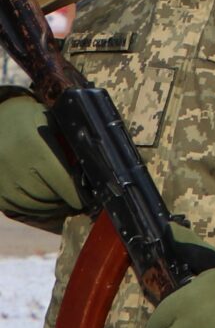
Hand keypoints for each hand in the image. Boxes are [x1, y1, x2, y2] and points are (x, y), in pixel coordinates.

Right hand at [0, 95, 79, 220]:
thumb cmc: (28, 117)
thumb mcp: (51, 120)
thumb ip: (68, 139)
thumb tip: (92, 161)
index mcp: (32, 147)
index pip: (59, 179)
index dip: (75, 193)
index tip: (87, 197)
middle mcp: (14, 166)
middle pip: (48, 195)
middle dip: (66, 200)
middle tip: (79, 199)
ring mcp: (2, 181)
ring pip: (33, 206)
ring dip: (52, 207)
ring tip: (64, 202)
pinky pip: (17, 208)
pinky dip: (34, 210)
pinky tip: (46, 204)